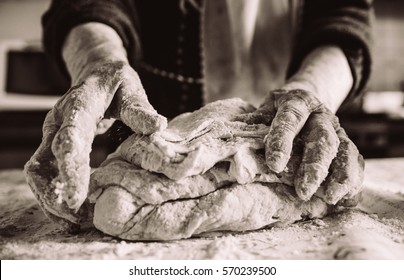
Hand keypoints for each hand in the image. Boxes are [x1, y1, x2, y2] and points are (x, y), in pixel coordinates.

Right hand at [24, 60, 166, 228]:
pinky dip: (53, 195)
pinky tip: (71, 213)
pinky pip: (44, 174)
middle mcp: (58, 121)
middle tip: (80, 218)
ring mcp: (52, 134)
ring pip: (38, 172)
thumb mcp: (131, 89)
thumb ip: (140, 109)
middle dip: (58, 192)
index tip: (77, 197)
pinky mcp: (52, 146)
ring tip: (75, 222)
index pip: (69, 137)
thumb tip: (158, 126)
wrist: (97, 74)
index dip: (70, 168)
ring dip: (51, 199)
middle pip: (46, 161)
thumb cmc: (116, 83)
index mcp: (78, 105)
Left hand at [239, 89, 363, 204]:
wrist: (303, 101)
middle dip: (313, 167)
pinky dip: (353, 180)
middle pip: (322, 138)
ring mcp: (336, 128)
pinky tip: (347, 199)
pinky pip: (355, 160)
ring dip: (340, 176)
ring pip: (345, 150)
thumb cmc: (275, 112)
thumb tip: (237, 152)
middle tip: (303, 191)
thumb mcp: (263, 111)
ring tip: (331, 198)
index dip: (283, 141)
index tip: (275, 165)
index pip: (290, 119)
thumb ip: (254, 126)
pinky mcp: (346, 142)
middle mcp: (320, 114)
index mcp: (296, 102)